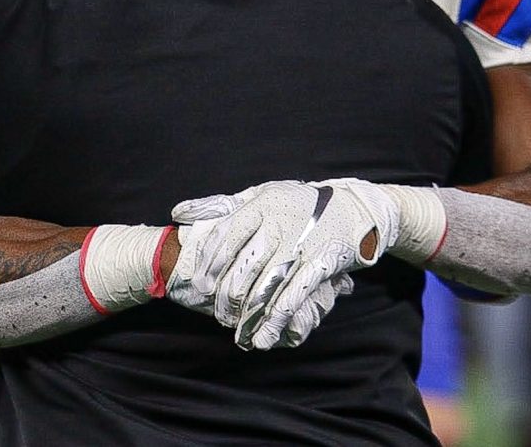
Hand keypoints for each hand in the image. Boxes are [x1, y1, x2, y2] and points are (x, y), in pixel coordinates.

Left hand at [166, 212, 353, 349]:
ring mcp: (301, 242)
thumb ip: (219, 205)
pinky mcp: (322, 261)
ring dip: (250, 317)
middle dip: (227, 297)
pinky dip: (277, 319)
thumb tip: (178, 213)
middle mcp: (278, 223)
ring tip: (239, 335)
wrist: (352, 208)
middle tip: (218, 315)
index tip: (201, 287)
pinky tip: (266, 336)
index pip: (226, 236)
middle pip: (243, 267)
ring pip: (266, 286)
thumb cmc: (296, 202)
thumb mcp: (259, 195)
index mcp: (260, 205)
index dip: (210, 265)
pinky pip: (294, 295)